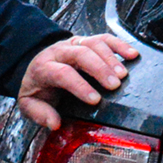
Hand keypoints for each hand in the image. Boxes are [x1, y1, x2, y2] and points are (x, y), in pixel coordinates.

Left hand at [17, 35, 139, 131]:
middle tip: (114, 85)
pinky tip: (132, 55)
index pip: (61, 73)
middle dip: (98, 69)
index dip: (79, 86)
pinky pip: (104, 39)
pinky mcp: (85, 41)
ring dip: (110, 58)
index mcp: (43, 68)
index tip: (95, 100)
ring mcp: (73, 44)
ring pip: (93, 43)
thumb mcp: (30, 103)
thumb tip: (55, 123)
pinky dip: (119, 45)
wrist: (37, 68)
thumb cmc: (38, 88)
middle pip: (80, 54)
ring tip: (123, 75)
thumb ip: (40, 113)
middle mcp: (58, 52)